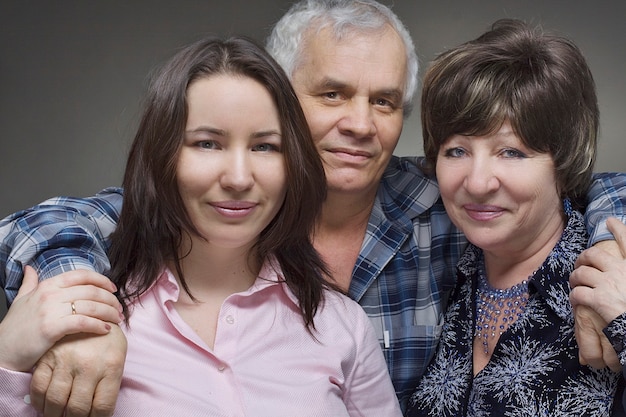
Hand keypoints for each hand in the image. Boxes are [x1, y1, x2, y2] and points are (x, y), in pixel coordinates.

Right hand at [0, 267, 120, 371]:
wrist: (2, 351)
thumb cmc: (14, 328)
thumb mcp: (21, 300)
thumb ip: (30, 283)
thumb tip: (30, 267)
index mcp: (47, 285)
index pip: (82, 275)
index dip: (102, 280)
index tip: (113, 289)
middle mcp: (50, 294)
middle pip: (91, 290)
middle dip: (110, 299)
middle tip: (120, 309)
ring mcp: (50, 311)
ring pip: (91, 306)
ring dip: (109, 312)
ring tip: (118, 319)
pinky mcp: (51, 328)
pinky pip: (83, 322)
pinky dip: (99, 325)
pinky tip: (106, 330)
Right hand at [30, 326, 126, 416]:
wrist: (95, 312)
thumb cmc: (109, 340)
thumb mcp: (118, 359)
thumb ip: (109, 384)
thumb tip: (98, 411)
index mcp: (112, 367)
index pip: (103, 406)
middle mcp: (89, 365)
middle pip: (78, 408)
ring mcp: (67, 360)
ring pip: (56, 401)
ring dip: (56, 415)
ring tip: (59, 415)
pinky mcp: (49, 357)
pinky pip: (39, 387)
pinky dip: (39, 402)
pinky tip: (45, 405)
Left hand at [570, 217, 625, 369]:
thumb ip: (624, 273)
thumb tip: (616, 278)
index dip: (618, 229)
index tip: (609, 221)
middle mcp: (621, 271)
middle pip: (593, 255)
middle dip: (583, 258)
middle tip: (580, 265)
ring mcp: (608, 283)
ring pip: (581, 272)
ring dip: (575, 278)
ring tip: (575, 284)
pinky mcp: (598, 299)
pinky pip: (577, 292)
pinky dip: (574, 296)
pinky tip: (576, 301)